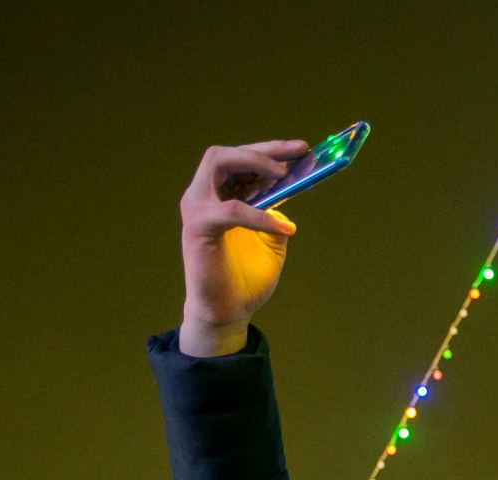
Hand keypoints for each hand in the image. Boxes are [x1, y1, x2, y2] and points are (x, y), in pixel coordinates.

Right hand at [176, 140, 305, 356]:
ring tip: (282, 175)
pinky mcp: (198, 228)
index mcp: (217, 197)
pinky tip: (284, 227)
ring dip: (254, 163)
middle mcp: (202, 197)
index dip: (269, 150)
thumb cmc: (244, 278)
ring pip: (218, 164)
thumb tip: (295, 186)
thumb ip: (275, 212)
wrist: (227, 313)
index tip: (301, 149)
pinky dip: (260, 215)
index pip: (238, 160)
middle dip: (264, 149)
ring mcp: (196, 209)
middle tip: (297, 152)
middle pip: (225, 154)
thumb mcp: (271, 240)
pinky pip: (232, 209)